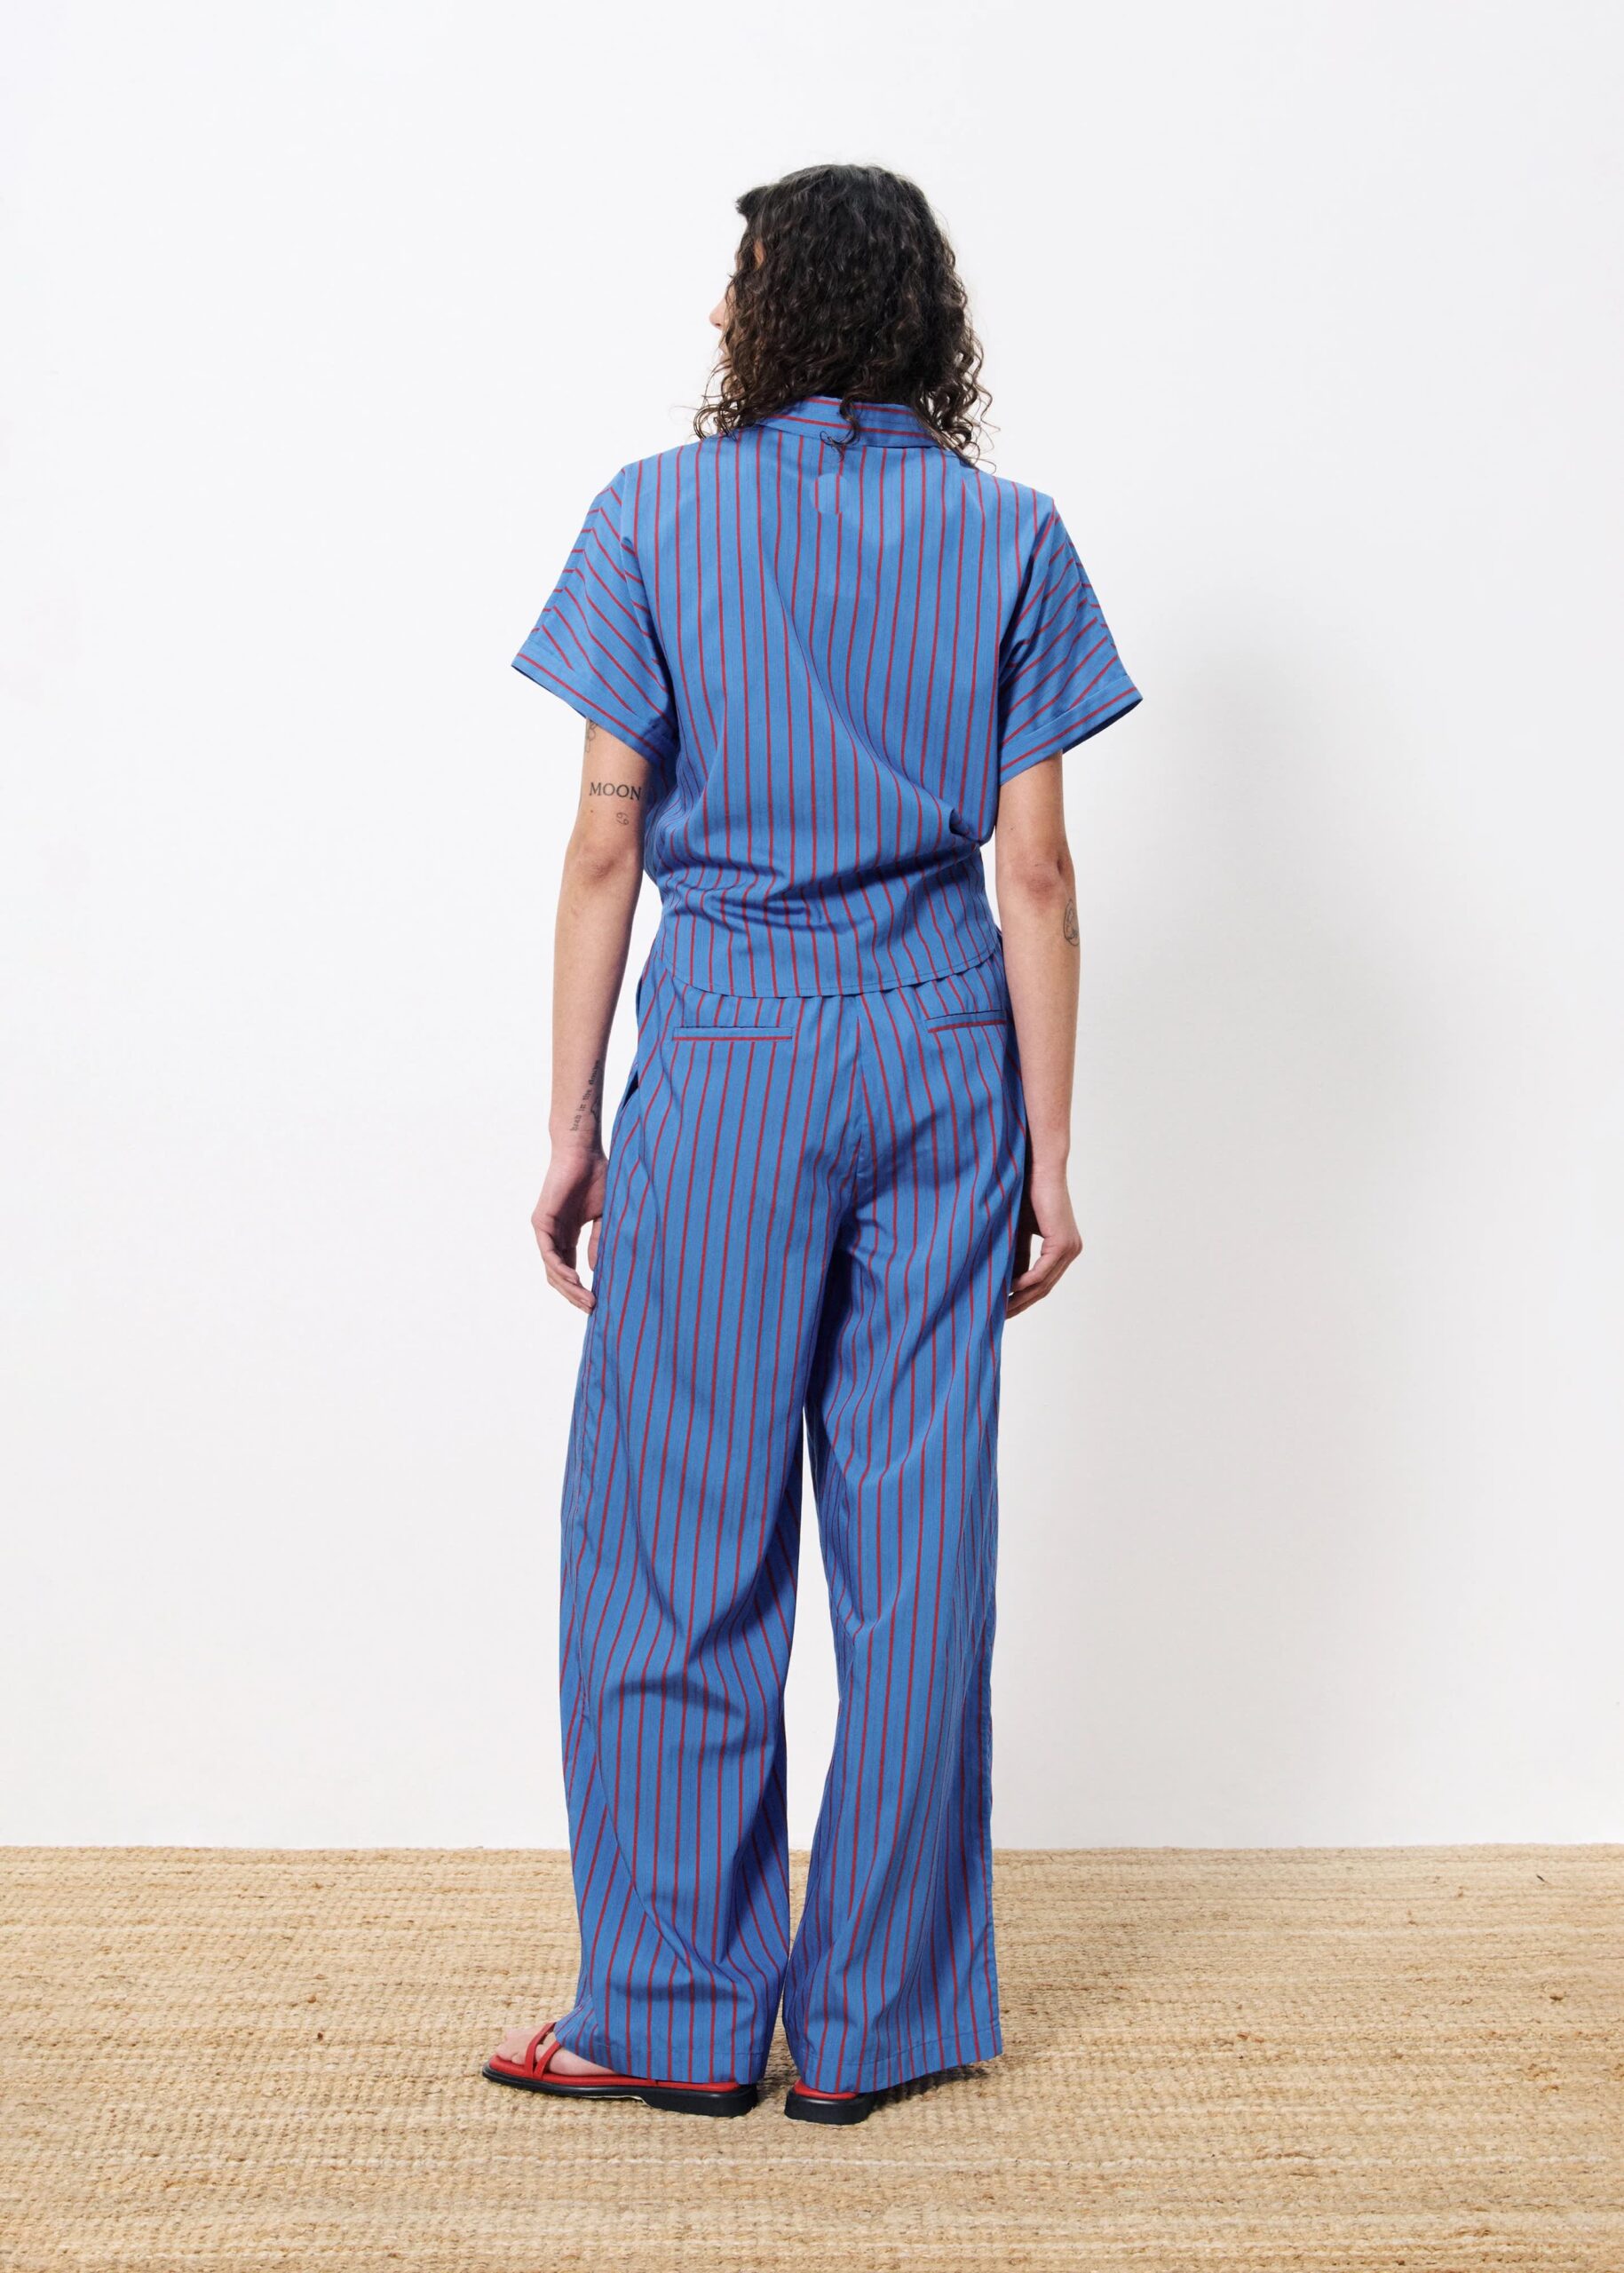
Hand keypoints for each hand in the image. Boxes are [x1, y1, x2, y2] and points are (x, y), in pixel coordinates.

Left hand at [532, 1146, 608, 1312]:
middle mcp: (553, 1235)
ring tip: (586, 1301)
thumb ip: (598, 1241)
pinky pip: (548, 1253)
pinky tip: (574, 1281)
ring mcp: (545, 1230)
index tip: (597, 1302)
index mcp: (567, 1234)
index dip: (581, 1288)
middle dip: (574, 1294)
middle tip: (592, 1309)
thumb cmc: (596, 1176)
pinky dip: (560, 1269)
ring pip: (552, 1269)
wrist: (584, 1152)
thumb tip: (597, 1268)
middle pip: (559, 1275)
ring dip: (568, 1288)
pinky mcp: (541, 1222)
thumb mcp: (602, 1217)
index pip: (569, 1269)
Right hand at [1007, 1152, 1082, 1318]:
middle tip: (998, 1317)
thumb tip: (1004, 1281)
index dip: (1023, 1298)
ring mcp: (1069, 1248)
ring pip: (1043, 1284)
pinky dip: (1024, 1282)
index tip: (1002, 1308)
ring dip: (1020, 1298)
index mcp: (1063, 1247)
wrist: (1037, 1166)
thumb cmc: (1025, 1191)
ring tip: (998, 1308)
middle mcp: (1070, 1250)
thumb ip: (1015, 1253)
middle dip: (1020, 1304)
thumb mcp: (1017, 1230)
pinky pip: (1042, 1272)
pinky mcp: (1062, 1243)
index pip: (1043, 1282)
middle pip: (1044, 1288)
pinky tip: (1007, 1289)